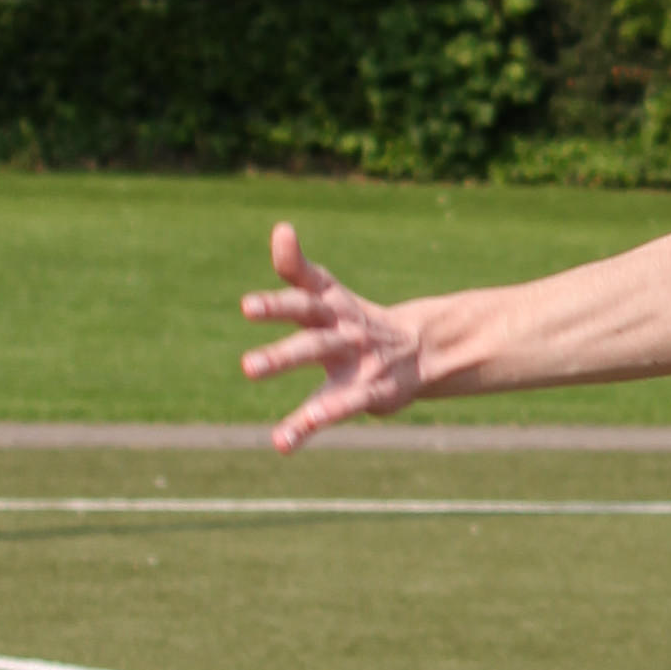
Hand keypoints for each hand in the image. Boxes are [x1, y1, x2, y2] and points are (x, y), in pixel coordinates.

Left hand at [240, 223, 422, 451]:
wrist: (424, 351)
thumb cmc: (358, 321)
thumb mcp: (330, 293)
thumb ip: (297, 267)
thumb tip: (281, 228)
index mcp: (332, 306)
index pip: (304, 293)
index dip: (280, 295)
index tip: (248, 306)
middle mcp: (344, 330)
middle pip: (310, 334)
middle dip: (280, 344)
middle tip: (246, 364)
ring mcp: (359, 361)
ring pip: (322, 362)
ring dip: (287, 366)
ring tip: (250, 373)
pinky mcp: (372, 392)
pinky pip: (343, 405)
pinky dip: (314, 420)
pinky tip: (283, 441)